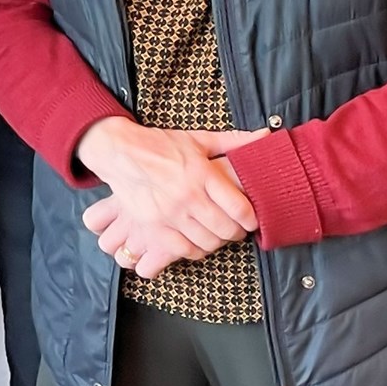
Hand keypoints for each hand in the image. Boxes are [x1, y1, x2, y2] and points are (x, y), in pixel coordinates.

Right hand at [75, 119, 263, 279]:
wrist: (120, 152)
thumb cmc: (160, 145)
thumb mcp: (197, 139)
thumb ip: (232, 141)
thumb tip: (266, 135)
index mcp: (202, 173)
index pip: (240, 208)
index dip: (252, 219)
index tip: (251, 219)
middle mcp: (188, 195)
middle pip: (227, 229)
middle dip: (237, 232)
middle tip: (235, 227)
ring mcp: (170, 213)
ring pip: (208, 242)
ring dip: (217, 241)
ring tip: (216, 233)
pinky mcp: (154, 226)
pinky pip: (185, 250)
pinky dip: (196, 249)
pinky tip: (197, 240)